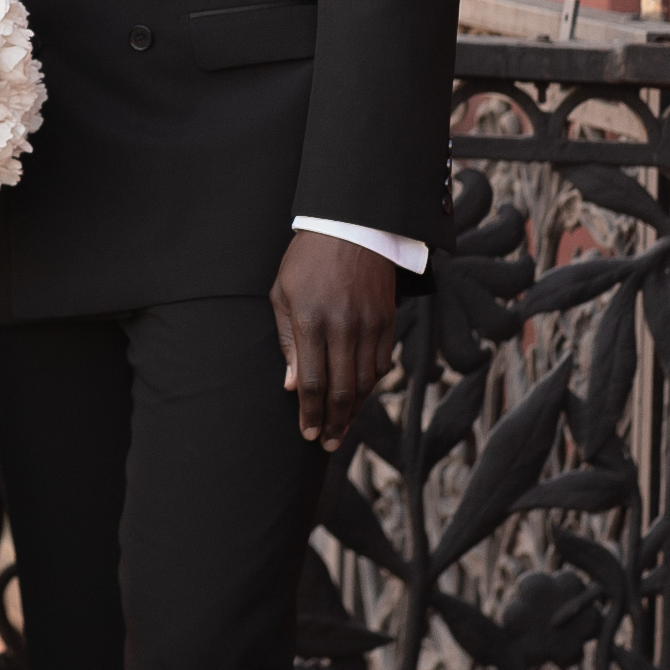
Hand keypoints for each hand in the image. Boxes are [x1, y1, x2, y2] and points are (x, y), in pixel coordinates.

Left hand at [271, 230, 396, 449]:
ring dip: (354, 411)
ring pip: (366, 383)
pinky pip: (383, 364)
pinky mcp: (387, 321)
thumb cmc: (307, 260)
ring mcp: (370, 325)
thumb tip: (291, 386)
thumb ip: (287, 341)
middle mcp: (344, 327)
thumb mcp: (282, 294)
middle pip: (342, 390)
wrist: (352, 226)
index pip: (311, 382)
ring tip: (342, 429)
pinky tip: (360, 397)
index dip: (310, 414)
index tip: (308, 434)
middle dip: (334, 423)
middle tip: (327, 444)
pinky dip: (372, 386)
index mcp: (311, 321)